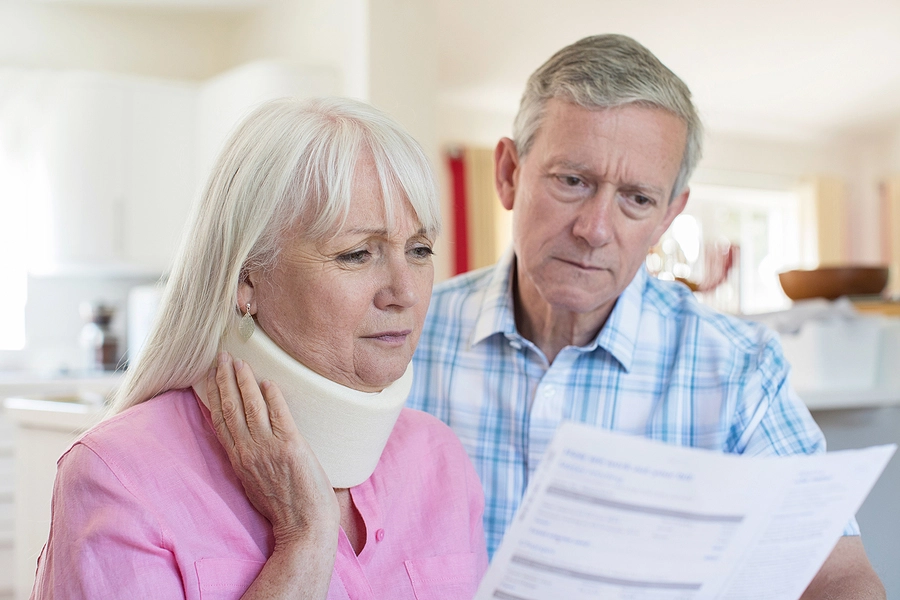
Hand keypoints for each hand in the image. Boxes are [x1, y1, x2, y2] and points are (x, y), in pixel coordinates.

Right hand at [206, 352, 339, 548]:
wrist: (304, 527)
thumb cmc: (285, 509)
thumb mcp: (255, 484)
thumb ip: (249, 461)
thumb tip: (247, 442)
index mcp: (239, 461)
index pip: (221, 421)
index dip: (215, 396)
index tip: (210, 376)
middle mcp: (248, 452)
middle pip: (231, 408)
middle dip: (224, 380)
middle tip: (222, 357)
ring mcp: (268, 448)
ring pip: (251, 406)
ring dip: (244, 381)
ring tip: (240, 361)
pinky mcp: (290, 446)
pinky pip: (278, 414)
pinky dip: (271, 396)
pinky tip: (267, 381)